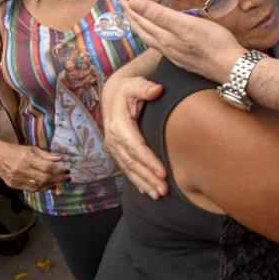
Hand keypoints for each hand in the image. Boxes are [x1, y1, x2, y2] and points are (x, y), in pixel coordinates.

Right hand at [0, 145, 69, 191]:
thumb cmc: (16, 150)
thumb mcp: (31, 149)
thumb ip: (47, 155)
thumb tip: (61, 158)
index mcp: (27, 157)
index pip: (47, 167)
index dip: (59, 170)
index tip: (67, 170)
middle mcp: (21, 169)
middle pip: (44, 178)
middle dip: (58, 179)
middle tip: (67, 178)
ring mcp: (16, 178)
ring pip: (38, 186)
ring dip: (51, 185)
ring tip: (60, 183)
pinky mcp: (13, 185)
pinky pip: (31, 189)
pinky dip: (41, 188)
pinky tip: (49, 186)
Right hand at [102, 73, 166, 197]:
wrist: (114, 94)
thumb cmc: (129, 88)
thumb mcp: (135, 84)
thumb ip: (145, 87)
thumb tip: (157, 90)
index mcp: (118, 125)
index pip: (136, 147)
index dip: (149, 161)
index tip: (164, 172)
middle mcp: (113, 139)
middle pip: (133, 163)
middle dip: (148, 178)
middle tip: (164, 190)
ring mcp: (114, 147)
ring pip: (129, 169)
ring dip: (144, 183)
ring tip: (159, 195)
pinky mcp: (117, 152)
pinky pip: (126, 169)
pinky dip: (137, 181)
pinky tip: (147, 191)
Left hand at [123, 0, 243, 82]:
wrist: (231, 68)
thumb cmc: (214, 44)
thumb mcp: (185, 24)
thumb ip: (158, 14)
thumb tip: (134, 3)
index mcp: (165, 37)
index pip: (142, 21)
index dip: (132, 10)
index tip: (123, 1)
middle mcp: (167, 47)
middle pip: (145, 32)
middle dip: (134, 19)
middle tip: (126, 8)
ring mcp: (176, 55)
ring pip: (153, 41)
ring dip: (143, 30)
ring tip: (138, 23)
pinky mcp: (186, 60)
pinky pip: (163, 48)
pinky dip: (156, 39)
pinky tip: (161, 40)